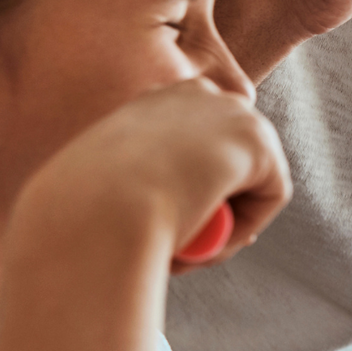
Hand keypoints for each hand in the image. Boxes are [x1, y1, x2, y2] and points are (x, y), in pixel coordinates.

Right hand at [18, 79, 290, 274]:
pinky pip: (271, 196)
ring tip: (184, 258)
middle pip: (229, 158)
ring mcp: (231, 111)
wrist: (96, 210)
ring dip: (227, 225)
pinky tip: (207, 244)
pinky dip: (243, 230)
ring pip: (251, 180)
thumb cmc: (80, 214)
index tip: (172, 231)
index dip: (195, 190)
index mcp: (152, 99)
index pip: (195, 144)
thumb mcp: (101, 194)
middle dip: (217, 208)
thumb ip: (135, 190)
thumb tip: (163, 206)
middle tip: (182, 254)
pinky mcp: (259, 140)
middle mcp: (196, 92)